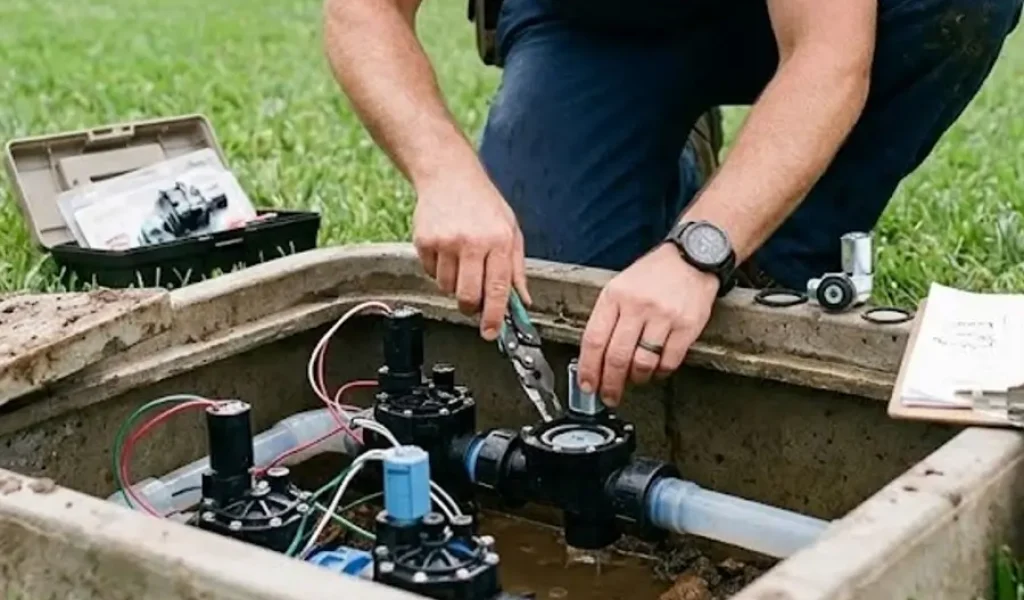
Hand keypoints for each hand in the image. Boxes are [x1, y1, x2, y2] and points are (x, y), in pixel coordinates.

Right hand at [412, 165, 530, 340]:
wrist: (448, 174)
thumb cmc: (483, 203)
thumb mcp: (511, 231)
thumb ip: (517, 269)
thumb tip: (522, 302)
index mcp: (499, 241)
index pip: (498, 289)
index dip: (495, 317)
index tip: (491, 333)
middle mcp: (472, 242)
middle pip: (468, 296)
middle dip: (471, 308)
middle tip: (474, 304)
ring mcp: (445, 242)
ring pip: (447, 287)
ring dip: (454, 285)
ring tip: (461, 262)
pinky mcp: (424, 241)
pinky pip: (430, 273)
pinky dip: (438, 270)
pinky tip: (446, 250)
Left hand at [577, 243, 718, 405]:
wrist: (693, 256)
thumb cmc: (655, 274)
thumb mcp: (621, 286)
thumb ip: (608, 317)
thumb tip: (595, 356)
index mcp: (615, 296)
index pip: (593, 340)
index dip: (588, 369)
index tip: (587, 385)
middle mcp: (637, 306)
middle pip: (616, 357)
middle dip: (609, 384)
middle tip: (609, 396)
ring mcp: (663, 317)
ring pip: (642, 363)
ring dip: (636, 379)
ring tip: (635, 379)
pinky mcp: (686, 326)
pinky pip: (669, 361)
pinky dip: (660, 372)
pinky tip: (656, 370)